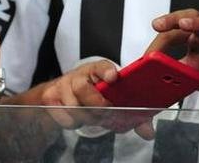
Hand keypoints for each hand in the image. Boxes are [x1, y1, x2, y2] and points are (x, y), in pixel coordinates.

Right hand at [37, 60, 154, 137]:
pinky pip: (64, 118)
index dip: (107, 71)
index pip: (101, 67)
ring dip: (87, 118)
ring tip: (93, 116)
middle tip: (106, 111)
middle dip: (96, 105)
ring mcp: (62, 86)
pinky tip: (78, 118)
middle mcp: (77, 76)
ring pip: (73, 107)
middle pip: (82, 89)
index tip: (113, 77)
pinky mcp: (50, 98)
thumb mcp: (112, 99)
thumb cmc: (92, 94)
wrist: (62, 96)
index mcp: (96, 71)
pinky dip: (74, 123)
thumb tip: (147, 132)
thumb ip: (134, 116)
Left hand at [147, 10, 198, 102]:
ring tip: (184, 25)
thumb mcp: (188, 71)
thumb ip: (171, 66)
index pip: (178, 25)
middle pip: (194, 16)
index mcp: (196, 37)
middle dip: (175, 17)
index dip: (164, 29)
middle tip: (159, 24)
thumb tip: (150, 67)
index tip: (152, 35)